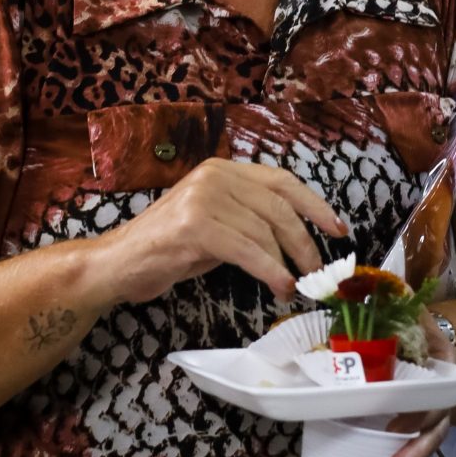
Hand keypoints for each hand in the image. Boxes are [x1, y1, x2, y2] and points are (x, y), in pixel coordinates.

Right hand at [93, 158, 347, 307]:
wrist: (118, 263)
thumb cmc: (168, 249)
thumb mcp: (214, 223)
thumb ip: (249, 218)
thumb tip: (298, 239)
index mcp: (221, 169)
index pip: (282, 181)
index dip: (315, 205)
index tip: (338, 229)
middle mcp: (214, 176)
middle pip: (279, 207)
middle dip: (306, 242)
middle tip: (319, 271)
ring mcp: (203, 198)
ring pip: (266, 231)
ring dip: (289, 264)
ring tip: (294, 286)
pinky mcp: (196, 226)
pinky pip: (249, 251)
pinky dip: (271, 272)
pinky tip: (279, 287)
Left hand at [384, 308, 455, 456]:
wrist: (421, 332)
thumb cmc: (417, 324)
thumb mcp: (415, 314)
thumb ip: (403, 303)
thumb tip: (386, 286)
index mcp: (446, 368)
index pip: (440, 395)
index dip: (422, 413)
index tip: (398, 424)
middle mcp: (444, 393)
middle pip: (435, 426)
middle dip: (415, 448)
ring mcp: (430, 407)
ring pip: (426, 438)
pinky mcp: (412, 415)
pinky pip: (410, 436)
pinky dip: (398, 450)